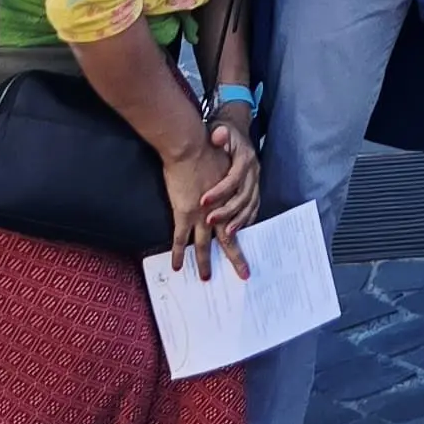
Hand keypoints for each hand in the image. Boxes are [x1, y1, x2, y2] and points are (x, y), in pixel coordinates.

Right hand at [165, 125, 255, 280]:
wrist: (191, 145)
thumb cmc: (210, 149)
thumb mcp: (227, 163)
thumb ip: (229, 176)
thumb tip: (232, 182)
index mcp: (233, 197)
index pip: (241, 221)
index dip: (243, 233)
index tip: (247, 246)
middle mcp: (221, 208)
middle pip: (229, 238)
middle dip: (236, 258)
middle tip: (243, 274)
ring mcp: (202, 213)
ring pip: (204, 245)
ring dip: (204, 262)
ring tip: (205, 278)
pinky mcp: (184, 212)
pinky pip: (180, 239)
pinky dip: (177, 253)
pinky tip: (176, 266)